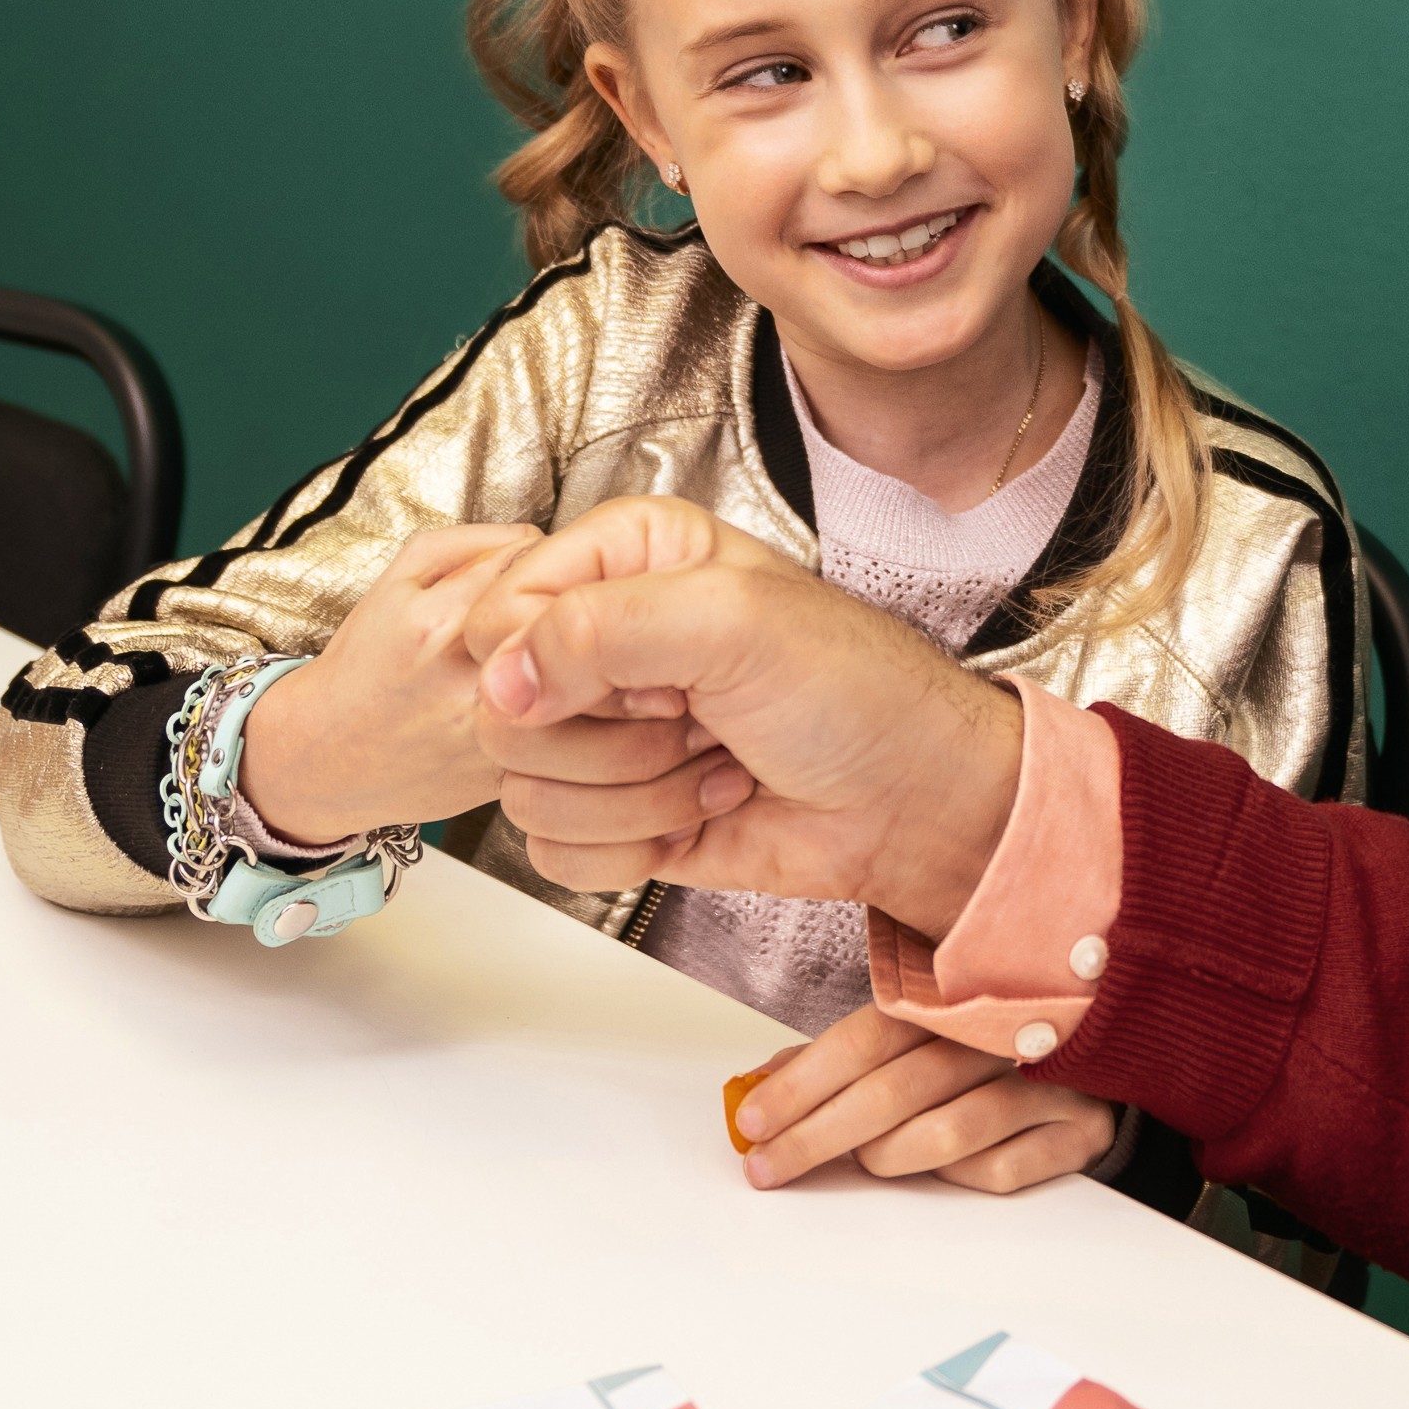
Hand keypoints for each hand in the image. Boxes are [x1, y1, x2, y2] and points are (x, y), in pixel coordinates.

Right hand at [231, 522, 538, 847]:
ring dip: (567, 659)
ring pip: (573, 671)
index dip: (534, 561)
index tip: (523, 577)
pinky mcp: (511, 772)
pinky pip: (567, 725)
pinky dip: (562, 708)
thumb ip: (467, 544)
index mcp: (439, 622)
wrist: (327, 758)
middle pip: (562, 614)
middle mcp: (472, 679)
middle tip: (535, 617)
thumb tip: (537, 538)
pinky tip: (534, 704)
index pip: (534, 558)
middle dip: (556, 607)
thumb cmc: (365, 665)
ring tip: (539, 659)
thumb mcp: (395, 582)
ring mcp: (495, 733)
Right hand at [464, 497, 1025, 929]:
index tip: (648, 675)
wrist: (910, 799)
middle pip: (500, 711)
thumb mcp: (735, 622)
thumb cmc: (853, 691)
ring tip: (713, 761)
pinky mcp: (611, 811)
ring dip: (634, 796)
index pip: (498, 611)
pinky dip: (632, 847)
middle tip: (694, 719)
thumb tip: (500, 682)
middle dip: (608, 738)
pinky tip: (703, 808)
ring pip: (526, 787)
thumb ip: (602, 628)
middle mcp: (602, 638)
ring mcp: (603, 731)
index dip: (551, 660)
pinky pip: (554, 849)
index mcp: (624, 559)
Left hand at [728, 1003, 1122, 1194]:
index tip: (752, 1120)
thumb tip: (763, 1082)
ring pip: (946, 1133)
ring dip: (888, 1156)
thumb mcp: (916, 1036)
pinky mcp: (1079, 1130)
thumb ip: (844, 1057)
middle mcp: (1004, 1030)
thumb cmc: (993, 1051)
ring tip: (864, 1160)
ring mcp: (1048, 1079)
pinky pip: (998, 1170)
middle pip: (895, 1090)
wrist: (1106, 1059)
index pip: (865, 1036)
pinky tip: (943, 1166)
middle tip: (771, 1166)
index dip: (802, 1082)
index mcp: (956, 993)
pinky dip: (957, 1176)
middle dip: (819, 1135)